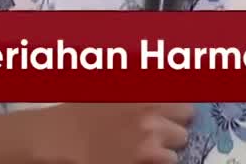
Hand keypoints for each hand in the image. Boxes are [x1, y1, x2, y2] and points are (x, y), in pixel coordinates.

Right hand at [41, 103, 193, 163]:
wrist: (59, 138)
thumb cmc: (81, 112)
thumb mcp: (113, 90)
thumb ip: (143, 91)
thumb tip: (166, 92)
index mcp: (147, 98)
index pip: (186, 109)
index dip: (178, 117)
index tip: (171, 121)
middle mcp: (151, 121)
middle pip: (182, 134)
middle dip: (170, 137)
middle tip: (154, 139)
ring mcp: (147, 147)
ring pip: (173, 158)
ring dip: (161, 156)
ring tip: (141, 153)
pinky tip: (135, 161)